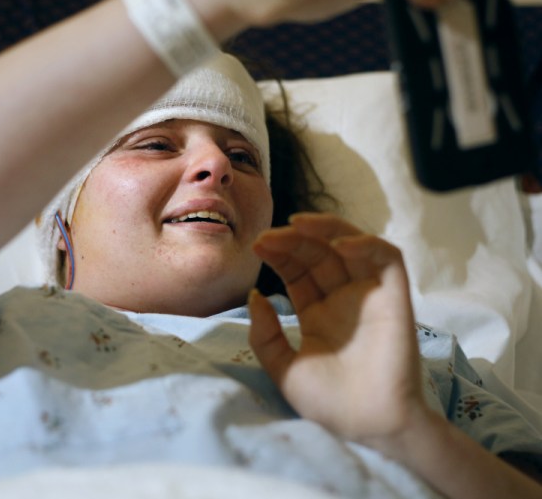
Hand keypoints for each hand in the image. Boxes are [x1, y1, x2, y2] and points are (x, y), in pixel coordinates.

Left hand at [248, 213, 426, 444]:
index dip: (279, 253)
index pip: (298, 269)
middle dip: (292, 240)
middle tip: (268, 237)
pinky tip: (338, 246)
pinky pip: (387, 258)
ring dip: (325, 229)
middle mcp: (343, 299)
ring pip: (351, 245)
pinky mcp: (396, 297)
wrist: (369, 426)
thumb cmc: (329, 402)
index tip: (257, 246)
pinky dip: (365, 244)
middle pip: (318, 253)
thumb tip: (255, 294)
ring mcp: (370, 295)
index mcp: (318, 313)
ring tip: (296, 226)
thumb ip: (265, 334)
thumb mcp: (283, 367)